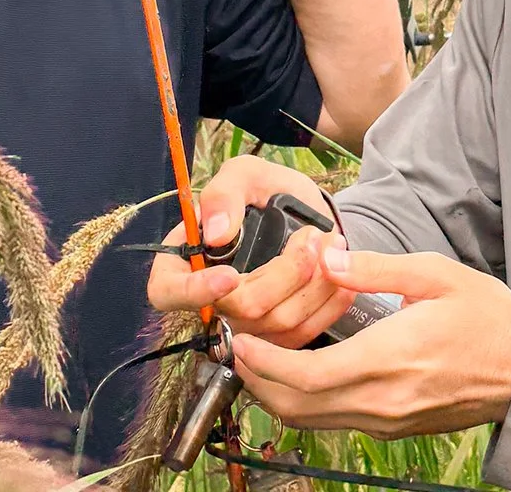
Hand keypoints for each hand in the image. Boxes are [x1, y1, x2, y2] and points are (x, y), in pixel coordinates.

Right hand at [145, 156, 353, 346]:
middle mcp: (211, 300)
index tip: (230, 275)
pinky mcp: (279, 336)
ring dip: (313, 283)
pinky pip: (303, 334)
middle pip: (240, 309)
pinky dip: (328, 304)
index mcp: (185, 262)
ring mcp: (246, 324)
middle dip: (285, 272)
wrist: (308, 213)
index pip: (169, 292)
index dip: (195, 292)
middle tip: (312, 236)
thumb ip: (225, 193)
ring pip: (277, 324)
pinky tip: (342, 277)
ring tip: (332, 244)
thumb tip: (216, 233)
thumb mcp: (245, 175)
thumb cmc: (266, 192)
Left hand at [230, 249, 510, 440]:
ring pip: (312, 421)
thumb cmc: (487, 317)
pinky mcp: (396, 430)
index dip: (263, 363)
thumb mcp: (434, 275)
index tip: (241, 341)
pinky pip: (337, 423)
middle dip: (257, 381)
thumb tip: (326, 258)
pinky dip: (307, 405)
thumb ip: (374, 270)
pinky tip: (301, 376)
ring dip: (277, 396)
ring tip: (259, 362)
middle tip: (237, 351)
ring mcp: (388, 421)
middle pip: (296, 407)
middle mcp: (382, 400)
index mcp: (388, 358)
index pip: (304, 377)